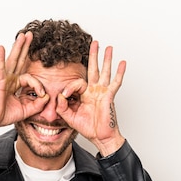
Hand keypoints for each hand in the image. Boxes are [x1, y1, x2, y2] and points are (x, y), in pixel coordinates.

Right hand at [0, 32, 48, 134]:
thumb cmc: (3, 115)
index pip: (30, 78)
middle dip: (25, 47)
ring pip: (12, 60)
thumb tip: (46, 97)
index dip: (38, 85)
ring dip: (17, 47)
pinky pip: (0, 68)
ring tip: (21, 36)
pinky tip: (1, 48)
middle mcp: (10, 79)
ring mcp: (3, 79)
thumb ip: (37, 104)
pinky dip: (1, 58)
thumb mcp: (26, 110)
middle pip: (19, 60)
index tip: (42, 95)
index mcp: (15, 84)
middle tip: (29, 34)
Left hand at [57, 41, 126, 155]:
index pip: (76, 83)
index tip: (63, 97)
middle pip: (93, 69)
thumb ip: (62, 107)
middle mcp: (94, 91)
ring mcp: (102, 92)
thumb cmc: (88, 128)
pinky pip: (115, 83)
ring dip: (106, 59)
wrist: (100, 137)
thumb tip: (58, 96)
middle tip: (93, 43)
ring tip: (108, 47)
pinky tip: (122, 63)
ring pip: (105, 72)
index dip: (68, 88)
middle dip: (93, 56)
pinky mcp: (109, 96)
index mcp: (85, 95)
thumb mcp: (70, 117)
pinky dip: (119, 72)